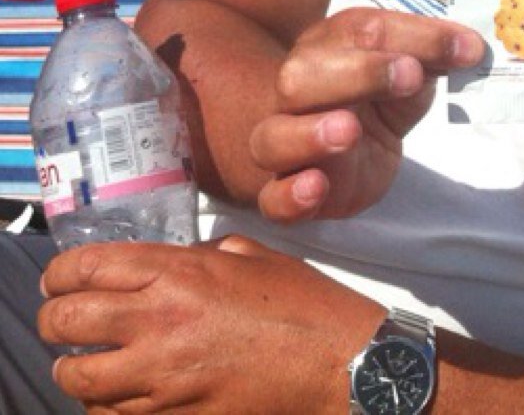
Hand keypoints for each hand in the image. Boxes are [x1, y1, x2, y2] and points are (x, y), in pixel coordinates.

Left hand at [39, 235, 382, 414]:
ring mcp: (161, 379)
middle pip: (67, 322)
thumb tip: (177, 263)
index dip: (61, 272)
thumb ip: (207, 254)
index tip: (59, 277)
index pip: (87, 268)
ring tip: (87, 361)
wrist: (336, 363)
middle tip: (62, 318)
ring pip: (79, 381)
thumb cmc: (305, 307)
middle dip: (55, 318)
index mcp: (181, 275)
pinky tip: (119, 394)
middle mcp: (160, 324)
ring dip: (76, 368)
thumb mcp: (256, 257)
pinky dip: (103, 406)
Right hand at [251, 7, 483, 221]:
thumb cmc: (379, 97)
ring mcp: (284, 144)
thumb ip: (434, 54)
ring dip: (309, 133)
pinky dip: (289, 195)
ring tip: (348, 130)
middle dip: (357, 74)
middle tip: (409, 76)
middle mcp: (298, 91)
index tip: (461, 48)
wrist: (348, 152)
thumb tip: (470, 47)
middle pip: (302, 77)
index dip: (414, 37)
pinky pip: (271, 199)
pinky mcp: (286, 193)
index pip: (362, 30)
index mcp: (330, 47)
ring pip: (272, 137)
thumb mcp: (411, 70)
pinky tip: (314, 187)